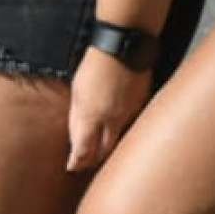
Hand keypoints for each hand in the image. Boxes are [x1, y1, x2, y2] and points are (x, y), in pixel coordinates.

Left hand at [65, 46, 153, 174]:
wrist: (123, 46)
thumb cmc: (95, 65)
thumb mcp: (77, 91)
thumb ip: (77, 117)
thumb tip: (76, 139)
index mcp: (92, 116)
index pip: (84, 150)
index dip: (78, 162)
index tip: (72, 167)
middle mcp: (113, 120)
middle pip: (104, 151)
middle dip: (94, 160)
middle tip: (86, 165)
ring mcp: (130, 113)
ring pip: (119, 139)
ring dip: (109, 147)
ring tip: (101, 153)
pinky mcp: (142, 105)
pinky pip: (131, 124)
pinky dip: (122, 130)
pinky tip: (118, 129)